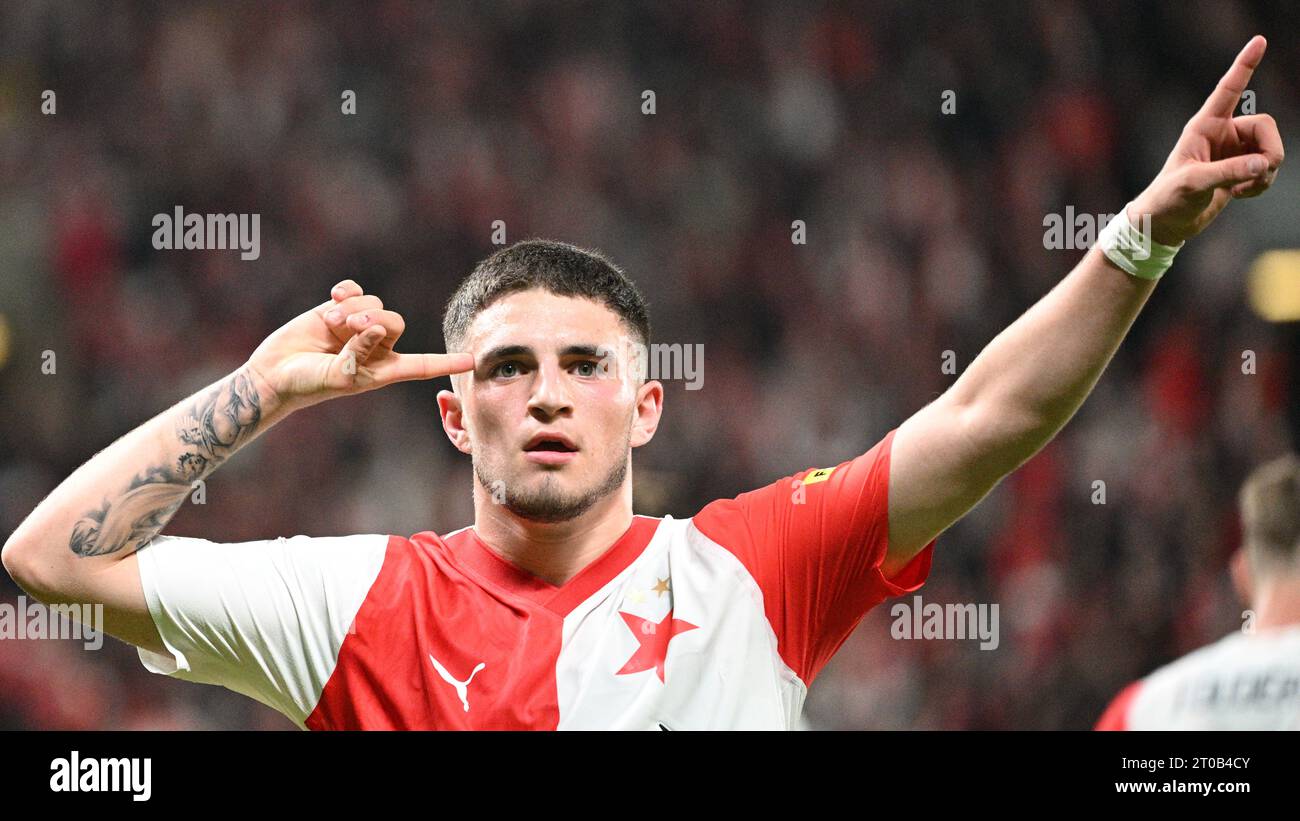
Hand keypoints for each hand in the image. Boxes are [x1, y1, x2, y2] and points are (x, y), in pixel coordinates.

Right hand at [245, 279, 473, 412]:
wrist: (275, 371)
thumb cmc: (308, 383)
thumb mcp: (339, 375)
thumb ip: (360, 353)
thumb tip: (377, 327)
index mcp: (384, 369)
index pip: (422, 365)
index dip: (446, 362)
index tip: (472, 361)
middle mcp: (376, 346)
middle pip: (395, 321)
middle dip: (373, 319)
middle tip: (348, 326)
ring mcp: (358, 325)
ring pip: (374, 303)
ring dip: (352, 310)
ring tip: (330, 323)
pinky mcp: (339, 308)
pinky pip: (355, 289)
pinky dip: (346, 293)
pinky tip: (332, 299)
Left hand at [1130, 35, 1283, 245]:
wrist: (1166, 223)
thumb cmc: (1168, 198)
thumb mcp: (1194, 184)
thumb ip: (1228, 172)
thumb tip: (1264, 164)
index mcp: (1204, 126)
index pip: (1229, 89)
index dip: (1244, 65)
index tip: (1260, 40)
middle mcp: (1222, 134)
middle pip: (1266, 128)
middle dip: (1271, 152)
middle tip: (1261, 173)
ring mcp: (1233, 152)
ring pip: (1270, 151)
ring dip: (1265, 173)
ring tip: (1241, 190)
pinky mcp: (1239, 170)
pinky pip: (1266, 170)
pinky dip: (1261, 184)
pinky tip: (1240, 194)